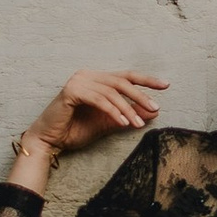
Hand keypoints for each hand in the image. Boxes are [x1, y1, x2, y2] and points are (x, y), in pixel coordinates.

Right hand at [23, 70, 169, 159]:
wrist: (50, 141)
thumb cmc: (75, 130)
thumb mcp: (108, 122)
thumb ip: (128, 115)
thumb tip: (153, 111)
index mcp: (96, 79)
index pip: (126, 76)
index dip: (146, 80)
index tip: (166, 85)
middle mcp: (87, 75)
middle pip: (121, 81)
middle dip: (141, 95)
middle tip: (156, 108)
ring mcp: (78, 81)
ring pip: (112, 92)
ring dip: (128, 109)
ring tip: (138, 124)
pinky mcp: (71, 91)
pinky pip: (99, 100)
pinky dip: (113, 111)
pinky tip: (124, 123)